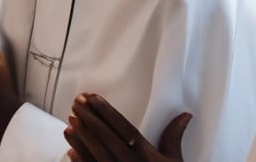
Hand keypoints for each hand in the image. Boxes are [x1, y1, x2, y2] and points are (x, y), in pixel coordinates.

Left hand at [64, 93, 190, 161]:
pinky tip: (70, 150)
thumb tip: (185, 116)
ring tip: (71, 120)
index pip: (123, 127)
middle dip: (90, 117)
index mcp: (145, 154)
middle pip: (106, 136)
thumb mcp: (174, 161)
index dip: (107, 111)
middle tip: (77, 102)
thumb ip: (174, 137)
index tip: (93, 98)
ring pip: (97, 153)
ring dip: (82, 136)